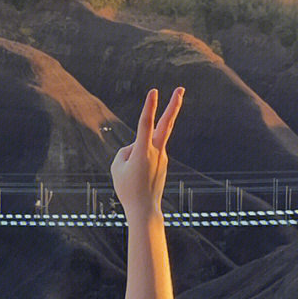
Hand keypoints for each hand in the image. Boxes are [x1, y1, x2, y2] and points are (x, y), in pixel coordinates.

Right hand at [111, 87, 183, 215]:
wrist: (144, 209)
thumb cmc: (127, 188)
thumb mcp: (116, 167)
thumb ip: (125, 151)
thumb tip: (135, 146)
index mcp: (143, 151)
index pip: (146, 124)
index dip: (149, 107)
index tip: (153, 91)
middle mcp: (156, 151)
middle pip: (166, 124)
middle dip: (173, 105)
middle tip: (181, 89)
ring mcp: (162, 157)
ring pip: (145, 146)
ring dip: (134, 158)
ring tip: (132, 178)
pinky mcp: (162, 164)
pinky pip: (145, 156)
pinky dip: (137, 164)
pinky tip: (137, 180)